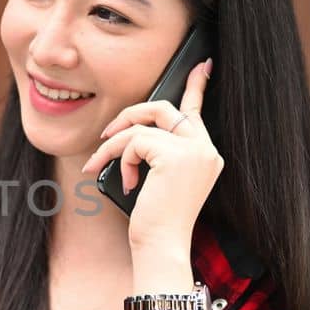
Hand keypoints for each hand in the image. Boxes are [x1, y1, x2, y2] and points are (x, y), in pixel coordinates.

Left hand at [79, 58, 220, 249]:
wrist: (162, 245)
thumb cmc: (157, 219)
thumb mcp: (160, 179)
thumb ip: (159, 151)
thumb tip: (133, 130)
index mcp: (206, 154)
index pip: (198, 111)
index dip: (197, 85)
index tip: (202, 64)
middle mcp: (206, 149)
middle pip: (164, 108)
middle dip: (130, 115)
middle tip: (107, 135)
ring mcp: (194, 151)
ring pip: (143, 125)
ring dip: (115, 145)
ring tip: (103, 164)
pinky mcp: (175, 156)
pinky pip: (135, 141)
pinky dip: (121, 158)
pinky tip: (128, 182)